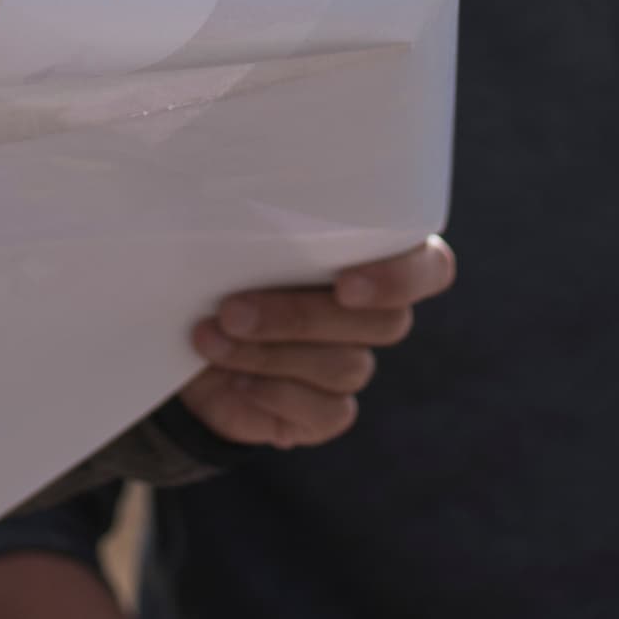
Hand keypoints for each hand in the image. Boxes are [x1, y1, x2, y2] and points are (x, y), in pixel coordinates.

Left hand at [174, 237, 455, 448]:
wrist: (187, 340)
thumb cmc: (217, 270)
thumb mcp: (231, 239)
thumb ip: (258, 225)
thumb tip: (235, 207)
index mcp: (371, 255)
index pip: (431, 268)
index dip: (401, 279)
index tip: (345, 283)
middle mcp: (374, 313)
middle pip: (385, 323)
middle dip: (299, 317)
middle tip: (231, 310)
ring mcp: (353, 363)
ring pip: (346, 366)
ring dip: (269, 352)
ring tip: (210, 339)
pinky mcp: (328, 411)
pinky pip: (327, 411)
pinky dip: (273, 395)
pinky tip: (235, 382)